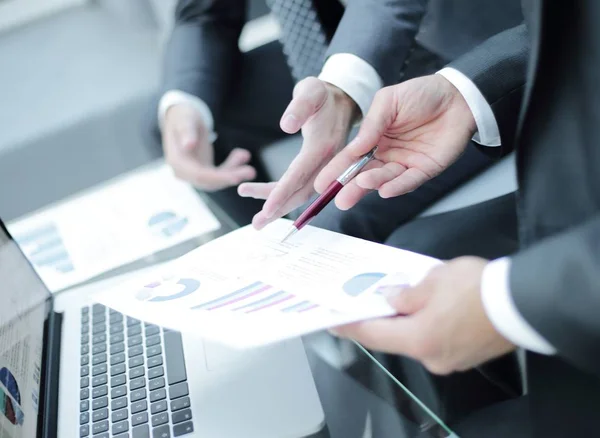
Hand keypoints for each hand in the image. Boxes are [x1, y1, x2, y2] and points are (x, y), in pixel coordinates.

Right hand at [162, 103, 255, 190]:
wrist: (183, 119)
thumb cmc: (183, 117)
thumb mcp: (185, 120)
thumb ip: (186, 131)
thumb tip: (188, 145)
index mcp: (177, 162)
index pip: (199, 175)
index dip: (218, 177)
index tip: (236, 177)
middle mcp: (184, 172)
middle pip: (210, 181)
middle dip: (231, 177)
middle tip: (251, 171)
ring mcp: (194, 173)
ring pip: (217, 180)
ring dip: (234, 172)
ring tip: (248, 161)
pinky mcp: (204, 171)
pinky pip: (220, 174)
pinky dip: (232, 166)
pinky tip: (242, 154)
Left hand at [237, 77, 358, 228]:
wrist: (342, 98)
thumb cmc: (322, 94)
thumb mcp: (311, 91)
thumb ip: (300, 106)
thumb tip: (287, 125)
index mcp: (323, 145)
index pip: (300, 174)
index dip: (283, 192)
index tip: (267, 208)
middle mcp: (328, 161)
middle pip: (302, 192)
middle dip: (279, 209)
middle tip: (258, 224)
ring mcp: (326, 167)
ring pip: (301, 193)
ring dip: (280, 207)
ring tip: (258, 219)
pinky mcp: (321, 169)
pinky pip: (302, 186)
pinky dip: (284, 195)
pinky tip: (266, 198)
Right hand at [316, 74, 476, 209]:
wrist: (457, 96)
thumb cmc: (422, 94)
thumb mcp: (389, 101)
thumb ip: (372, 124)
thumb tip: (355, 147)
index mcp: (374, 138)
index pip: (351, 158)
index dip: (336, 170)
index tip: (321, 183)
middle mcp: (387, 154)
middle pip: (364, 174)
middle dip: (351, 187)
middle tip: (338, 199)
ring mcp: (405, 163)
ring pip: (385, 178)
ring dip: (372, 183)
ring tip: (361, 184)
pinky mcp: (425, 169)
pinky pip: (409, 181)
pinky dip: (398, 186)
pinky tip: (385, 190)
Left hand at [332, 257, 515, 374]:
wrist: (524, 303)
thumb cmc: (479, 289)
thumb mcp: (434, 280)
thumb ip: (406, 293)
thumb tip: (391, 298)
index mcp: (418, 338)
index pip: (372, 333)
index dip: (349, 325)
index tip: (332, 320)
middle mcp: (430, 356)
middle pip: (394, 337)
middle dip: (382, 318)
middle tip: (367, 300)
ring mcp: (448, 359)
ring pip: (416, 338)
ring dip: (407, 320)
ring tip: (402, 297)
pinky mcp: (464, 356)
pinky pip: (436, 340)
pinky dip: (427, 325)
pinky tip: (430, 308)